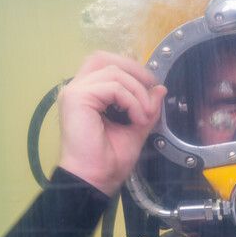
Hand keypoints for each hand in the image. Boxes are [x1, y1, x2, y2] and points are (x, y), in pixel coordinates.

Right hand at [58, 51, 166, 195]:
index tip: (152, 86)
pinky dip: (131, 101)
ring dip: (138, 92)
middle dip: (134, 70)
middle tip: (152, 89)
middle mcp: (78, 89)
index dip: (131, 68)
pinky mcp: (76, 98)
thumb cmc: (111, 158)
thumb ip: (147, 106)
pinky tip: (137, 119)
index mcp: (89, 94)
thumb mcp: (137, 126)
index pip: (106, 64)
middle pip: (104, 58)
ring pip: (114, 72)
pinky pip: (113, 87)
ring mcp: (75, 92)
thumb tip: (160, 88)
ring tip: (145, 115)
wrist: (96, 178)